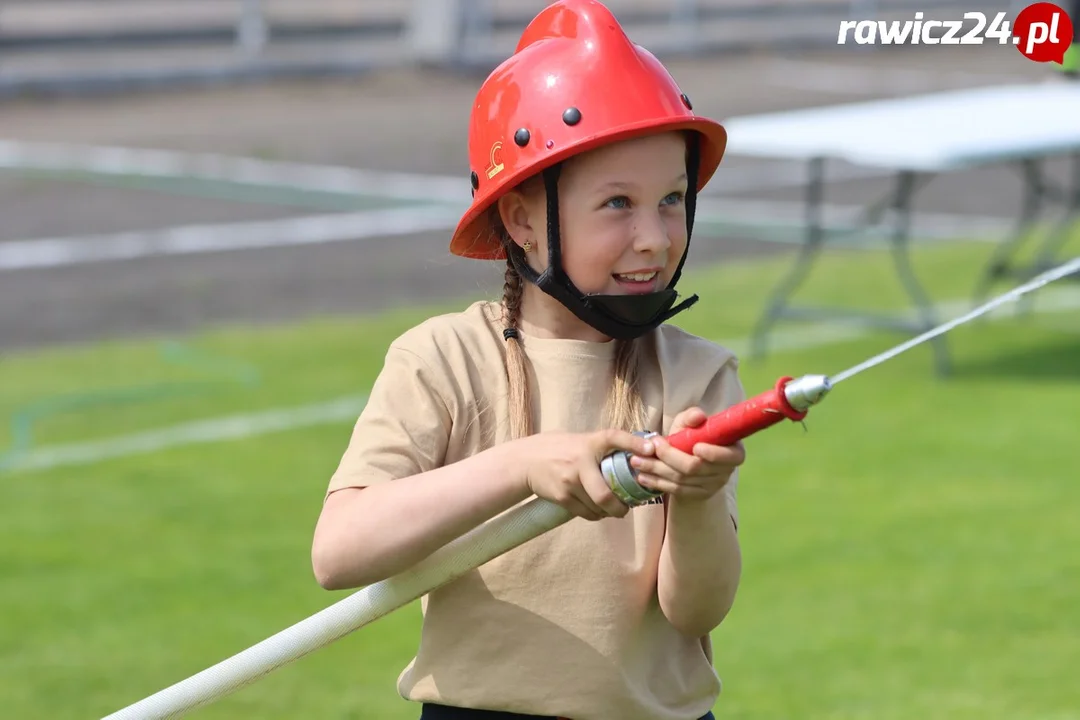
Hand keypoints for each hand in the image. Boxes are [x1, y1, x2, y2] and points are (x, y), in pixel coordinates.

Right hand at [520, 429, 655, 520]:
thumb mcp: (580, 440)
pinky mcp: (562, 496)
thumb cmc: (559, 448)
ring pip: (597, 506)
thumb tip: (637, 449)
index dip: (634, 443)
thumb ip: (602, 446)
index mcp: (589, 442)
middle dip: (620, 507)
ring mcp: (569, 480)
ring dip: (608, 512)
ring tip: (612, 509)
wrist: (526, 461)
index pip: (614, 437)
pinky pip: (585, 512)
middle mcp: (580, 461)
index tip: (652, 448)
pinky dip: (595, 514)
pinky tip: (596, 510)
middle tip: (627, 509)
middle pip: (606, 494)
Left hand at [629, 407, 744, 502]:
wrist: (689, 459)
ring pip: (682, 480)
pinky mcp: (697, 496)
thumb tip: (698, 416)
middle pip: (696, 467)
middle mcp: (726, 471)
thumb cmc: (691, 436)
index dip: (714, 453)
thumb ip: (691, 417)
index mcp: (733, 451)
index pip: (729, 456)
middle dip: (670, 456)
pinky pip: (676, 490)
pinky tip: (642, 477)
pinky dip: (657, 483)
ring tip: (637, 461)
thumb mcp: (690, 424)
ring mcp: (712, 486)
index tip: (695, 446)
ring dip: (657, 470)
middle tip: (651, 445)